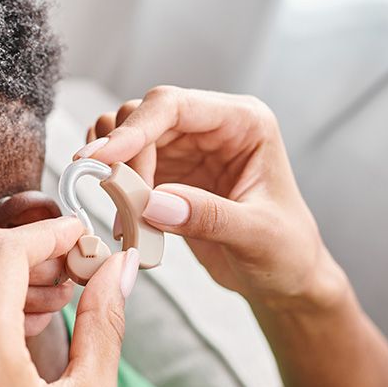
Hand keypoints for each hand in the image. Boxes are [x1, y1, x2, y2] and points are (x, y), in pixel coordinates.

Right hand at [76, 86, 344, 308]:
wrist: (283, 280)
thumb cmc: (286, 253)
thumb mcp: (257, 236)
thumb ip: (208, 217)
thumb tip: (153, 203)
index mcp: (244, 123)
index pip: (174, 106)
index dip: (132, 128)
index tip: (101, 158)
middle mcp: (211, 127)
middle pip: (142, 119)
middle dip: (120, 157)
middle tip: (114, 200)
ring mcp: (186, 149)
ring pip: (127, 139)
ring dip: (113, 173)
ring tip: (123, 215)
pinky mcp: (168, 174)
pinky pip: (126, 169)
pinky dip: (116, 192)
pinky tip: (125, 221)